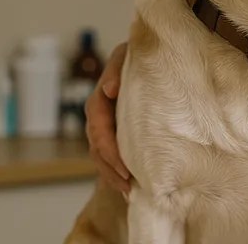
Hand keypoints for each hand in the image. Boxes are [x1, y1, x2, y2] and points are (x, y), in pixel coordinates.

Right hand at [84, 42, 130, 193]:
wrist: (149, 60)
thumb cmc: (141, 56)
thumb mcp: (126, 56)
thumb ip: (117, 69)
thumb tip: (110, 90)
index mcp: (101, 97)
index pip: (98, 123)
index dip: (108, 145)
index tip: (122, 165)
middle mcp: (100, 113)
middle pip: (97, 144)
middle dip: (110, 165)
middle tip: (127, 182)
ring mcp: (106, 125)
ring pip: (101, 155)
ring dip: (112, 174)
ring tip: (128, 191)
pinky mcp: (116, 134)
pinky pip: (110, 157)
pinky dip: (117, 173)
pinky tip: (130, 188)